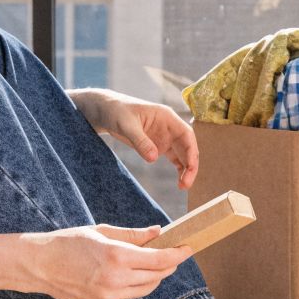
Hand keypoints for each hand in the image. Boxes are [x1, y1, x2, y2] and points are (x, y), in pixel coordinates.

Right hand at [19, 225, 192, 298]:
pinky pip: (128, 296)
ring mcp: (108, 297)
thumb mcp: (102, 232)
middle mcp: (115, 280)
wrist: (38, 265)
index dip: (178, 254)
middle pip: (157, 276)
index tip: (188, 248)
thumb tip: (158, 232)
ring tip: (154, 264)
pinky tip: (131, 274)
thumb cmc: (69, 242)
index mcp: (117, 257)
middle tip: (174, 253)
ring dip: (154, 277)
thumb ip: (133, 235)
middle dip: (169, 265)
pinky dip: (135, 285)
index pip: (160, 260)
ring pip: (145, 289)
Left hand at [70, 88, 199, 189]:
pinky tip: (179, 181)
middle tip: (186, 183)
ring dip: (186, 169)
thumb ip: (140, 141)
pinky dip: (178, 169)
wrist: (106, 112)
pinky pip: (174, 158)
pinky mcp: (158, 146)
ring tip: (183, 186)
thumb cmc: (117, 111)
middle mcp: (170, 127)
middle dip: (190, 165)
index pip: (186, 134)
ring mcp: (165, 137)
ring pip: (182, 154)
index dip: (191, 151)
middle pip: (187, 147)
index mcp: (167, 117)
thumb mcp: (126, 125)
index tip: (190, 167)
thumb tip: (153, 158)